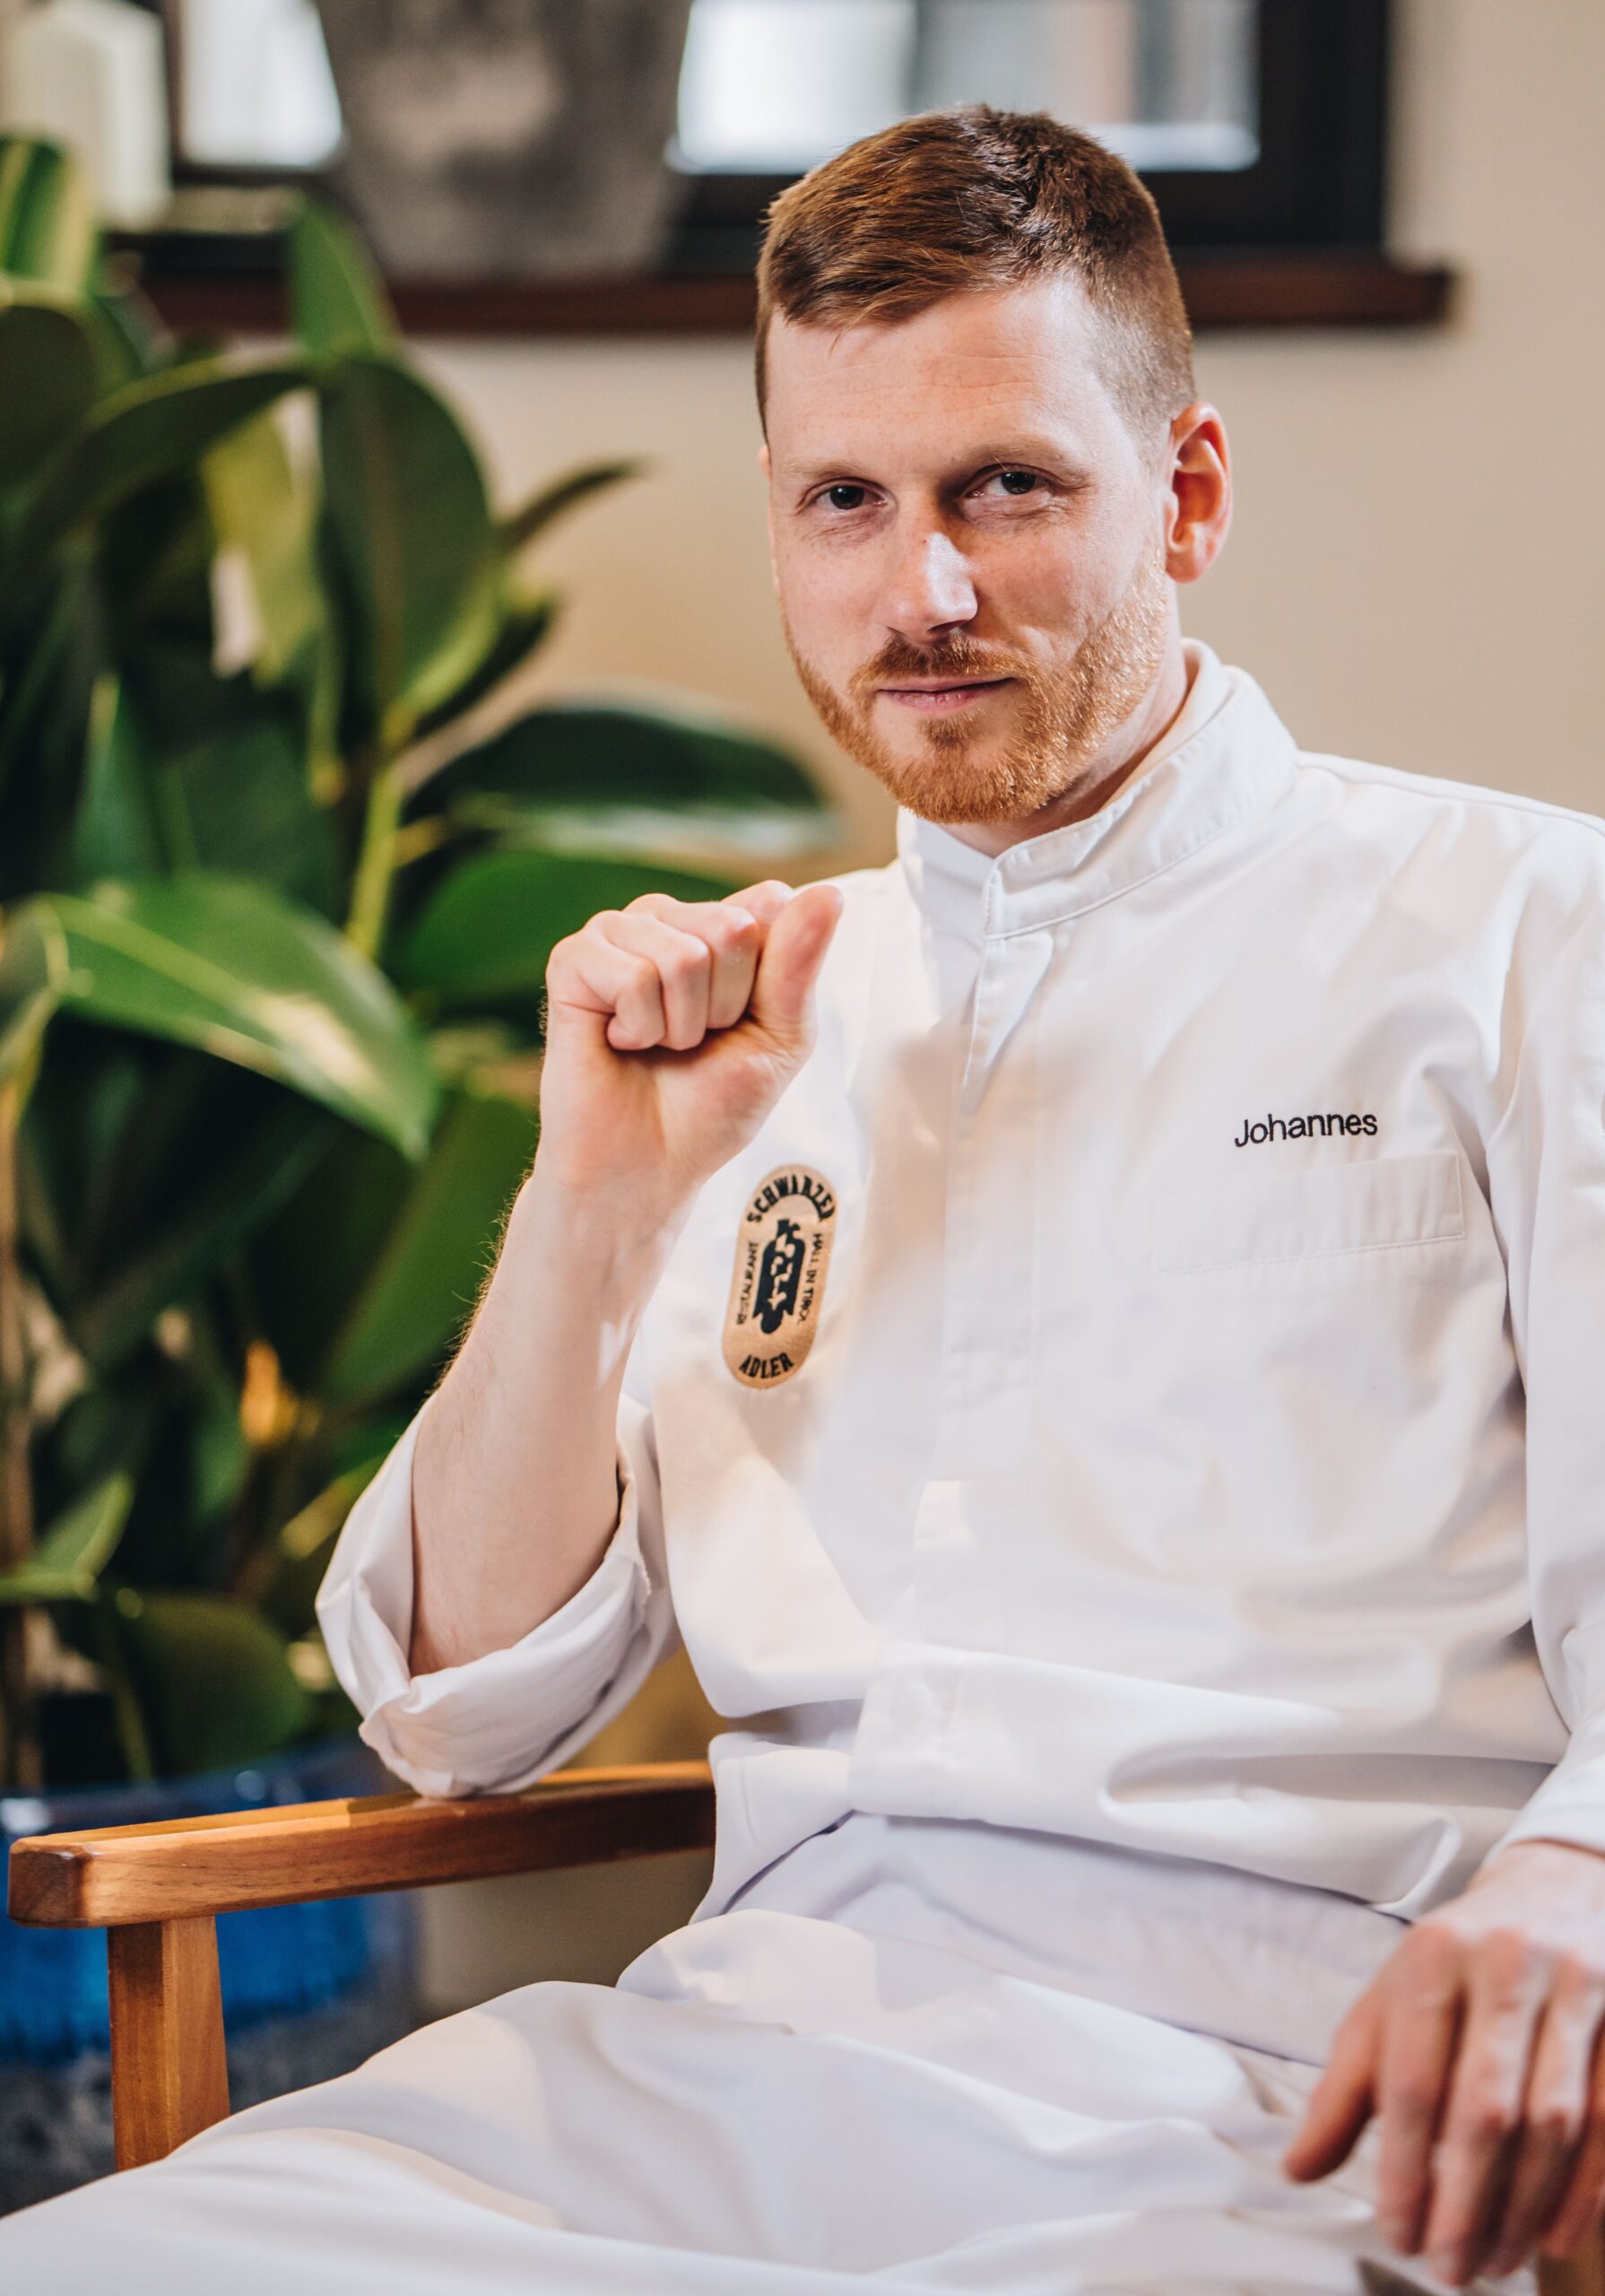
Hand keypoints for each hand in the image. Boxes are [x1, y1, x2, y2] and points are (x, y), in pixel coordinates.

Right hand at [537, 877, 844, 1219]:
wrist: (645, 1165)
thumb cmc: (710, 1104)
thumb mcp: (780, 1037)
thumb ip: (799, 965)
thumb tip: (828, 892)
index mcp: (721, 923)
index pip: (774, 908)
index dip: (769, 984)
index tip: (742, 1024)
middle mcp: (669, 916)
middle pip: (731, 929)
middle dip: (723, 1006)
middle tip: (691, 1042)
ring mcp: (617, 932)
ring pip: (682, 956)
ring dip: (679, 1024)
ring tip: (656, 1044)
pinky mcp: (573, 959)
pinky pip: (632, 976)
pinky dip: (638, 1028)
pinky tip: (619, 1042)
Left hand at [1282, 1840, 1604, 2284]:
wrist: (1552, 1893)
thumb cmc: (1455, 1964)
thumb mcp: (1389, 2003)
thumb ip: (1345, 2088)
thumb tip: (1297, 2168)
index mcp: (1433, 1956)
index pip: (1413, 2081)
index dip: (1405, 2170)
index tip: (1400, 2233)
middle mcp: (1505, 1965)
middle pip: (1485, 2108)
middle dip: (1466, 2204)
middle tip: (1449, 2269)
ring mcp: (1574, 1989)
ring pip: (1554, 2122)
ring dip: (1523, 2208)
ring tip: (1495, 2262)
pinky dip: (1583, 2190)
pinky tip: (1552, 2234)